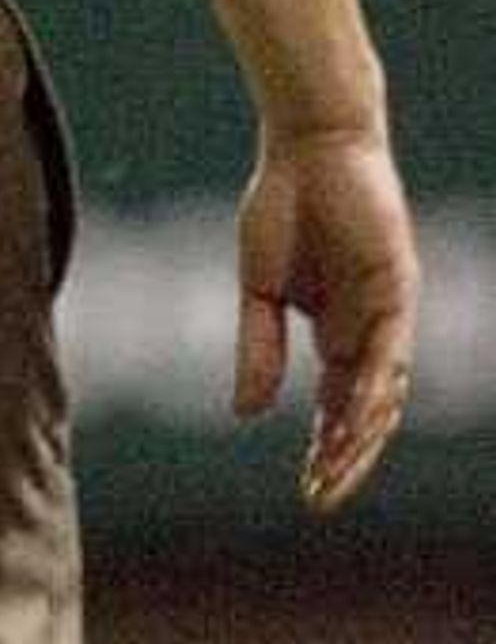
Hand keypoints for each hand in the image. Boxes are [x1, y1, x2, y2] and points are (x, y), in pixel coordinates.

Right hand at [233, 124, 415, 510]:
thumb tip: (247, 415)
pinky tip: (356, 416)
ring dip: (361, 433)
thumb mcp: (256, 292)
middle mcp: (370, 331)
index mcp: (337, 335)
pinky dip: (375, 384)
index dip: (324, 451)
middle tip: (320, 498)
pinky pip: (391, 347)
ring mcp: (387, 311)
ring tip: (334, 470)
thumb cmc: (281, 209)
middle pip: (367, 411)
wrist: (308, 146)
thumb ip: (255, 350)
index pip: (339, 410)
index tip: (305, 491)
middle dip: (346, 459)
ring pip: (385, 388)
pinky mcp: (397, 285)